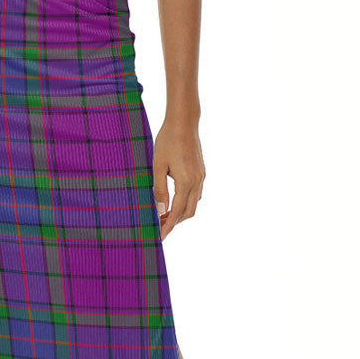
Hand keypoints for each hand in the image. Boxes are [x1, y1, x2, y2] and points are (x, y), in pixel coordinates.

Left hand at [152, 118, 205, 240]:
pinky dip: (186, 202)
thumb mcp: (158, 165)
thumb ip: (159, 188)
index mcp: (186, 181)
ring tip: (164, 216)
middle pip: (188, 212)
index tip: (160, 236)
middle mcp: (197, 181)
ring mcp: (201, 176)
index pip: (177, 212)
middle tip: (159, 227)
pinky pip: (196, 193)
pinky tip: (174, 201)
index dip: (168, 225)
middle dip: (175, 222)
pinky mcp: (201, 171)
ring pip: (193, 203)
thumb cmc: (167, 141)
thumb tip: (160, 209)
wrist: (184, 122)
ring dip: (181, 213)